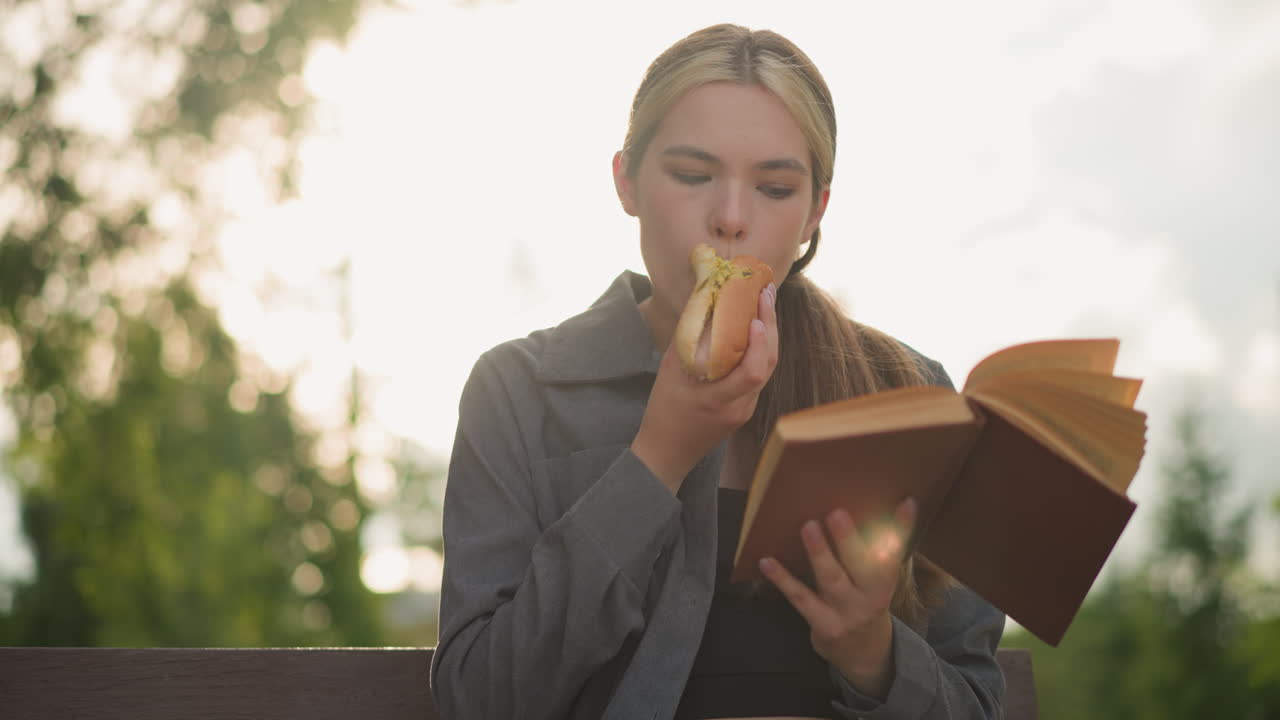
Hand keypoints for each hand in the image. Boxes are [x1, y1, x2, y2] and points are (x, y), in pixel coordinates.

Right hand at [631, 283, 778, 492]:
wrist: (667, 452)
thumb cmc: (663, 411)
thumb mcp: (669, 373)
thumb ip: (688, 340)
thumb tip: (703, 302)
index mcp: (718, 400)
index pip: (752, 373)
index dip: (759, 344)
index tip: (755, 317)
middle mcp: (739, 407)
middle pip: (768, 366)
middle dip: (771, 327)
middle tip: (766, 294)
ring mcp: (745, 410)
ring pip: (767, 370)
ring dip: (769, 336)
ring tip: (765, 304)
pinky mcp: (745, 409)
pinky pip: (759, 376)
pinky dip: (760, 351)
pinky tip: (756, 331)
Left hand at [759, 496, 917, 700]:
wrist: (864, 655)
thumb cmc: (866, 603)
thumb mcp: (877, 582)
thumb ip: (872, 553)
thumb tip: (853, 505)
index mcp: (887, 581)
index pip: (896, 551)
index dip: (902, 528)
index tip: (906, 502)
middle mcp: (871, 597)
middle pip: (864, 566)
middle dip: (850, 539)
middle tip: (837, 512)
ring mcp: (847, 613)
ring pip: (832, 580)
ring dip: (819, 554)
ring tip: (808, 527)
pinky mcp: (824, 624)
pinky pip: (801, 598)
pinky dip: (783, 579)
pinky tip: (766, 561)